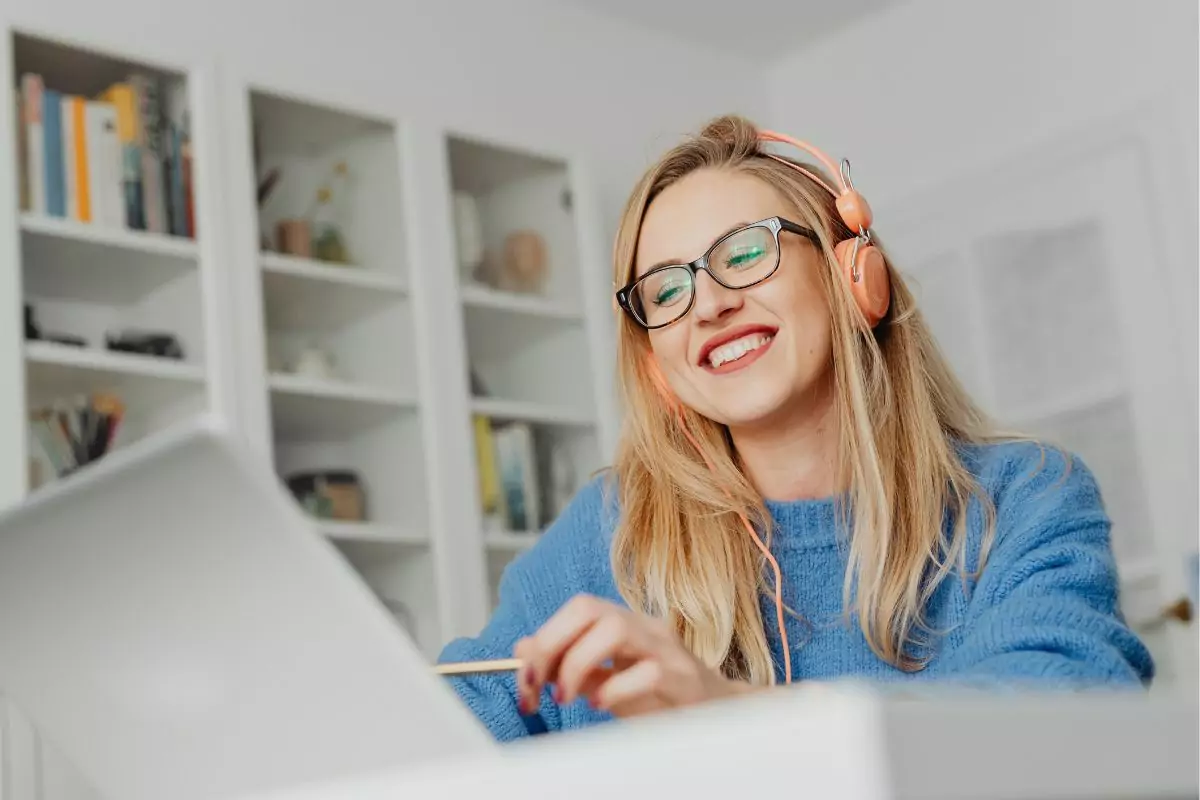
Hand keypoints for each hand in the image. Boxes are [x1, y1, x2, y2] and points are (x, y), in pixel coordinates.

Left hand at [513, 594, 752, 717]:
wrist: (719, 713)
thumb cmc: (660, 696)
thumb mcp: (607, 679)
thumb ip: (570, 663)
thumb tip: (522, 649)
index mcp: (624, 622)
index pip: (577, 608)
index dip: (543, 639)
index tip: (525, 679)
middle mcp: (645, 627)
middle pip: (589, 609)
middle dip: (552, 645)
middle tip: (539, 686)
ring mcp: (667, 649)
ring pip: (615, 630)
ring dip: (577, 664)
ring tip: (567, 696)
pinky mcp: (685, 680)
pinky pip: (647, 672)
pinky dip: (614, 689)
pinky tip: (601, 705)